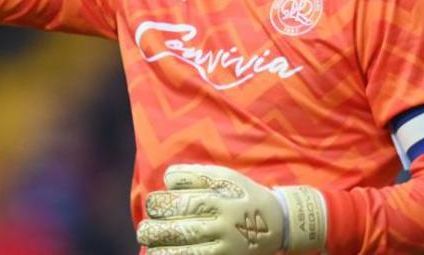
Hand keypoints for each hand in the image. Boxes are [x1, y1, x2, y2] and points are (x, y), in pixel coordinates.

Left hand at [136, 164, 326, 254]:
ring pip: (187, 249)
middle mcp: (224, 223)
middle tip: (144, 228)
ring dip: (162, 248)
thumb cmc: (244, 195)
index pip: (184, 200)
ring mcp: (227, 246)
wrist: (280, 223)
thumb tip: (167, 179)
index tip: (152, 204)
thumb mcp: (226, 177)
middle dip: (156, 229)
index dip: (161, 203)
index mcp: (222, 198)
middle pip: (183, 228)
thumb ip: (196, 175)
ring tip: (150, 244)